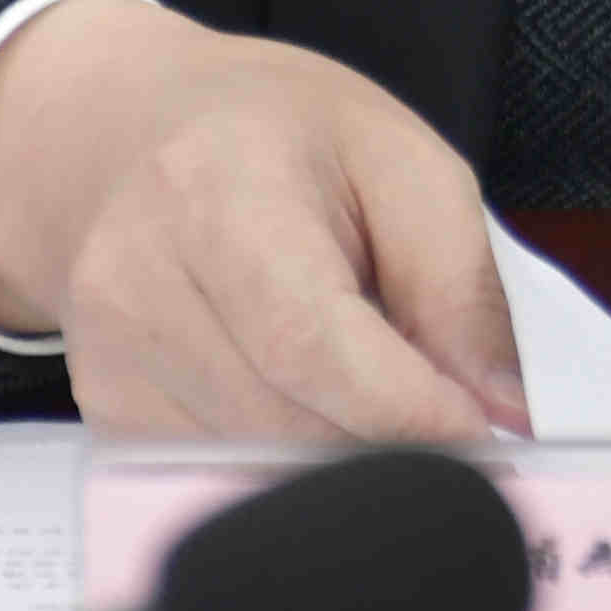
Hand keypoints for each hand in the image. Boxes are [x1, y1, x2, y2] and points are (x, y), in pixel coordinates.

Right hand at [0, 0, 528, 441]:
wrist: (125, 136)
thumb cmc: (272, 136)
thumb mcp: (400, 159)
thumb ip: (460, 284)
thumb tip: (505, 410)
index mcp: (216, 192)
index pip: (309, 344)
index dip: (406, 410)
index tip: (482, 433)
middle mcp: (137, 280)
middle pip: (288, 424)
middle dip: (390, 438)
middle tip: (450, 413)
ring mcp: (107, 356)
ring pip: (257, 466)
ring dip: (340, 452)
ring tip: (367, 378)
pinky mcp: (106, 410)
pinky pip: (221, 475)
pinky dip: (286, 455)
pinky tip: (302, 390)